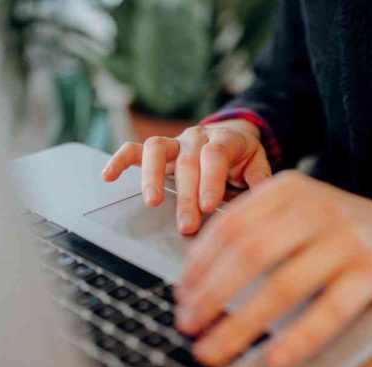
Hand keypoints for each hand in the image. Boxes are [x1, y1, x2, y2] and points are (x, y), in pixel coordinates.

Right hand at [101, 120, 271, 233]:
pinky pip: (134, 150)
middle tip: (186, 225)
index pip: (215, 155)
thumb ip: (261, 183)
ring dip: (151, 177)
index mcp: (224, 140)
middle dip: (185, 196)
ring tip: (151, 203)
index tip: (208, 206)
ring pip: (156, 149)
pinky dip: (119, 161)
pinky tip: (108, 177)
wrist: (231, 135)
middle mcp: (196, 138)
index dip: (210, 179)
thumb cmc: (243, 159)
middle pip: (187, 161)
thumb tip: (263, 204)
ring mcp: (174, 142)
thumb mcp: (258, 167)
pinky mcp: (158, 150)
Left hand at [177, 171, 371, 366]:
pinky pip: (330, 311)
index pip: (230, 225)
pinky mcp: (371, 271)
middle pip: (250, 253)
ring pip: (284, 285)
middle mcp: (314, 208)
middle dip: (211, 294)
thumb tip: (197, 277)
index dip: (200, 263)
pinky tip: (273, 358)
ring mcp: (345, 239)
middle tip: (188, 324)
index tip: (181, 294)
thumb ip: (253, 229)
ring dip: (242, 323)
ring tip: (214, 349)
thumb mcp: (294, 211)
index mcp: (287, 189)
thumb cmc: (336, 228)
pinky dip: (299, 338)